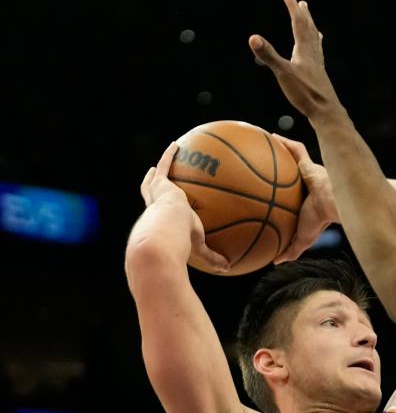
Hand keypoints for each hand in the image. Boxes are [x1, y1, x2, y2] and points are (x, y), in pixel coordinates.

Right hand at [139, 142, 229, 272]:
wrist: (165, 234)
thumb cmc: (179, 245)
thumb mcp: (198, 249)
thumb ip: (212, 257)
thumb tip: (228, 268)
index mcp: (159, 222)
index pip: (157, 214)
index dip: (158, 208)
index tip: (160, 203)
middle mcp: (154, 207)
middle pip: (150, 192)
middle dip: (153, 183)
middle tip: (155, 176)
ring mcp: (157, 193)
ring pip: (155, 177)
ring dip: (160, 166)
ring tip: (167, 156)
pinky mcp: (162, 183)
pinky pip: (166, 164)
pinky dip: (170, 154)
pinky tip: (177, 144)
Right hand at [249, 0, 336, 120]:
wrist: (327, 113)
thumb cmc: (306, 94)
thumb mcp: (283, 74)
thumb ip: (268, 55)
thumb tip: (252, 38)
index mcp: (304, 50)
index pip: (297, 22)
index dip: (291, 7)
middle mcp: (313, 55)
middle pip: (308, 30)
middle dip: (303, 15)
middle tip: (302, 3)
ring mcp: (317, 66)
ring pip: (314, 43)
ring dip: (311, 30)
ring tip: (311, 23)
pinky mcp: (319, 77)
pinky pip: (317, 57)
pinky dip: (315, 50)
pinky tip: (316, 54)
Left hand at [271, 135, 338, 263]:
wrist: (334, 205)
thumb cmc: (320, 222)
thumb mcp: (303, 239)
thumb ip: (291, 249)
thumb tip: (276, 262)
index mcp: (305, 201)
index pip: (291, 196)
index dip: (281, 193)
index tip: (267, 190)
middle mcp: (306, 185)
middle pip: (290, 174)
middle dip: (278, 168)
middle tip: (259, 164)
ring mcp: (309, 172)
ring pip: (292, 159)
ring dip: (279, 150)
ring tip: (261, 142)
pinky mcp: (310, 163)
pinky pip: (296, 149)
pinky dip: (284, 142)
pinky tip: (270, 135)